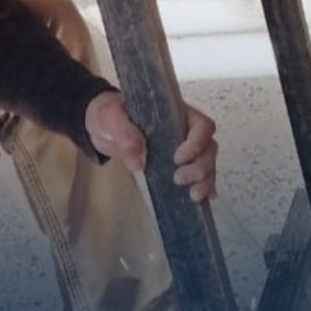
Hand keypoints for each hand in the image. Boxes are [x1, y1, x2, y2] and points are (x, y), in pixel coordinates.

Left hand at [85, 92, 217, 201]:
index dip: (197, 143)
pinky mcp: (178, 164)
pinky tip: (204, 197)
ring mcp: (183, 147)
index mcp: (173, 113)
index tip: (177, 158)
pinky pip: (198, 174)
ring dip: (205, 179)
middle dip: (200, 166)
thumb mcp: (109, 117)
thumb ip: (123, 132)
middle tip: (178, 179)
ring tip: (193, 195)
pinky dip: (204, 185)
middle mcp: (183, 129)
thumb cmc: (109, 115)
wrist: (101, 125)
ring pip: (207, 162)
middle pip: (209, 146)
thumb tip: (139, 159)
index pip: (201, 125)